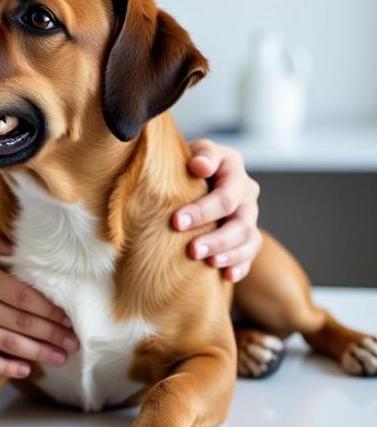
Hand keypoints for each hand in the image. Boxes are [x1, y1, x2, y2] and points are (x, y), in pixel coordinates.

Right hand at [0, 228, 79, 378]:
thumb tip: (17, 244)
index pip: (23, 294)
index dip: (49, 308)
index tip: (67, 317)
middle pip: (22, 321)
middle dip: (53, 334)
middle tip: (74, 342)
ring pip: (10, 343)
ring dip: (40, 353)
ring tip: (61, 358)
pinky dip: (9, 368)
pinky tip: (27, 370)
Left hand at [172, 139, 261, 281]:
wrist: (188, 169)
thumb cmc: (186, 159)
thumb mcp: (194, 150)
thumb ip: (202, 155)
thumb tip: (200, 166)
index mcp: (233, 167)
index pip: (225, 196)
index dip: (202, 211)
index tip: (176, 222)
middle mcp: (246, 191)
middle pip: (240, 222)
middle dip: (216, 238)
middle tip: (192, 250)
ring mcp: (249, 213)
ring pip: (249, 239)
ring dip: (229, 254)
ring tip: (208, 263)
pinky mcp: (247, 232)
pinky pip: (251, 253)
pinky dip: (240, 265)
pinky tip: (227, 276)